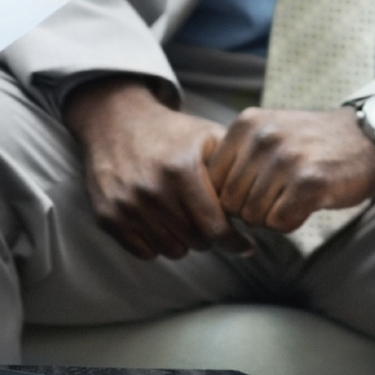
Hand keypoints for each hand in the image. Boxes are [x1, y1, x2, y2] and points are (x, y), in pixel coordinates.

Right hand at [64, 76, 243, 260]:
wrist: (117, 122)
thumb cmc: (172, 133)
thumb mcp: (208, 137)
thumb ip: (238, 165)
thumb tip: (266, 199)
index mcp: (181, 170)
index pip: (215, 228)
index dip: (235, 241)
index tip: (247, 246)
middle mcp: (151, 190)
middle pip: (196, 242)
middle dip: (210, 235)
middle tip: (210, 219)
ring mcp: (127, 205)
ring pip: (172, 250)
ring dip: (185, 240)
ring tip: (186, 217)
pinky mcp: (108, 216)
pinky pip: (145, 252)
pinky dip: (159, 243)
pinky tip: (164, 222)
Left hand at [205, 107, 374, 232]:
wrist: (367, 136)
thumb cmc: (313, 142)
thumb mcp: (269, 131)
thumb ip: (237, 155)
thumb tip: (205, 197)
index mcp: (246, 124)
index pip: (212, 181)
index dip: (231, 196)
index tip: (254, 192)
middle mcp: (263, 138)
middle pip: (231, 203)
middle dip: (251, 209)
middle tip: (278, 196)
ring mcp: (286, 159)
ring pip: (253, 216)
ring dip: (272, 216)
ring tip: (294, 196)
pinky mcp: (309, 182)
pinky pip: (279, 223)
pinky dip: (292, 222)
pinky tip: (308, 203)